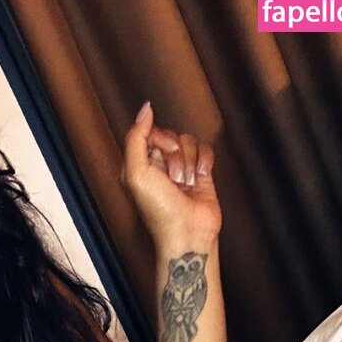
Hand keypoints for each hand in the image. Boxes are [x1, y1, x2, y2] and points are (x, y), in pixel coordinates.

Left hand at [121, 101, 221, 245]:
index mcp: (139, 164)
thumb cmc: (159, 210)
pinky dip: (204, 164)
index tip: (160, 160)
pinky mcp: (200, 174)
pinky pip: (206, 150)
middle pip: (171, 134)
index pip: (150, 131)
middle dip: (176, 155)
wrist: (188, 234)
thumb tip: (146, 108)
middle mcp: (159, 165)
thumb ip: (136, 138)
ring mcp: (181, 168)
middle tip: (174, 179)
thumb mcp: (136, 173)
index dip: (159, 140)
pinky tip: (199, 181)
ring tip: (185, 186)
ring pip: (190, 141)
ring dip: (189, 163)